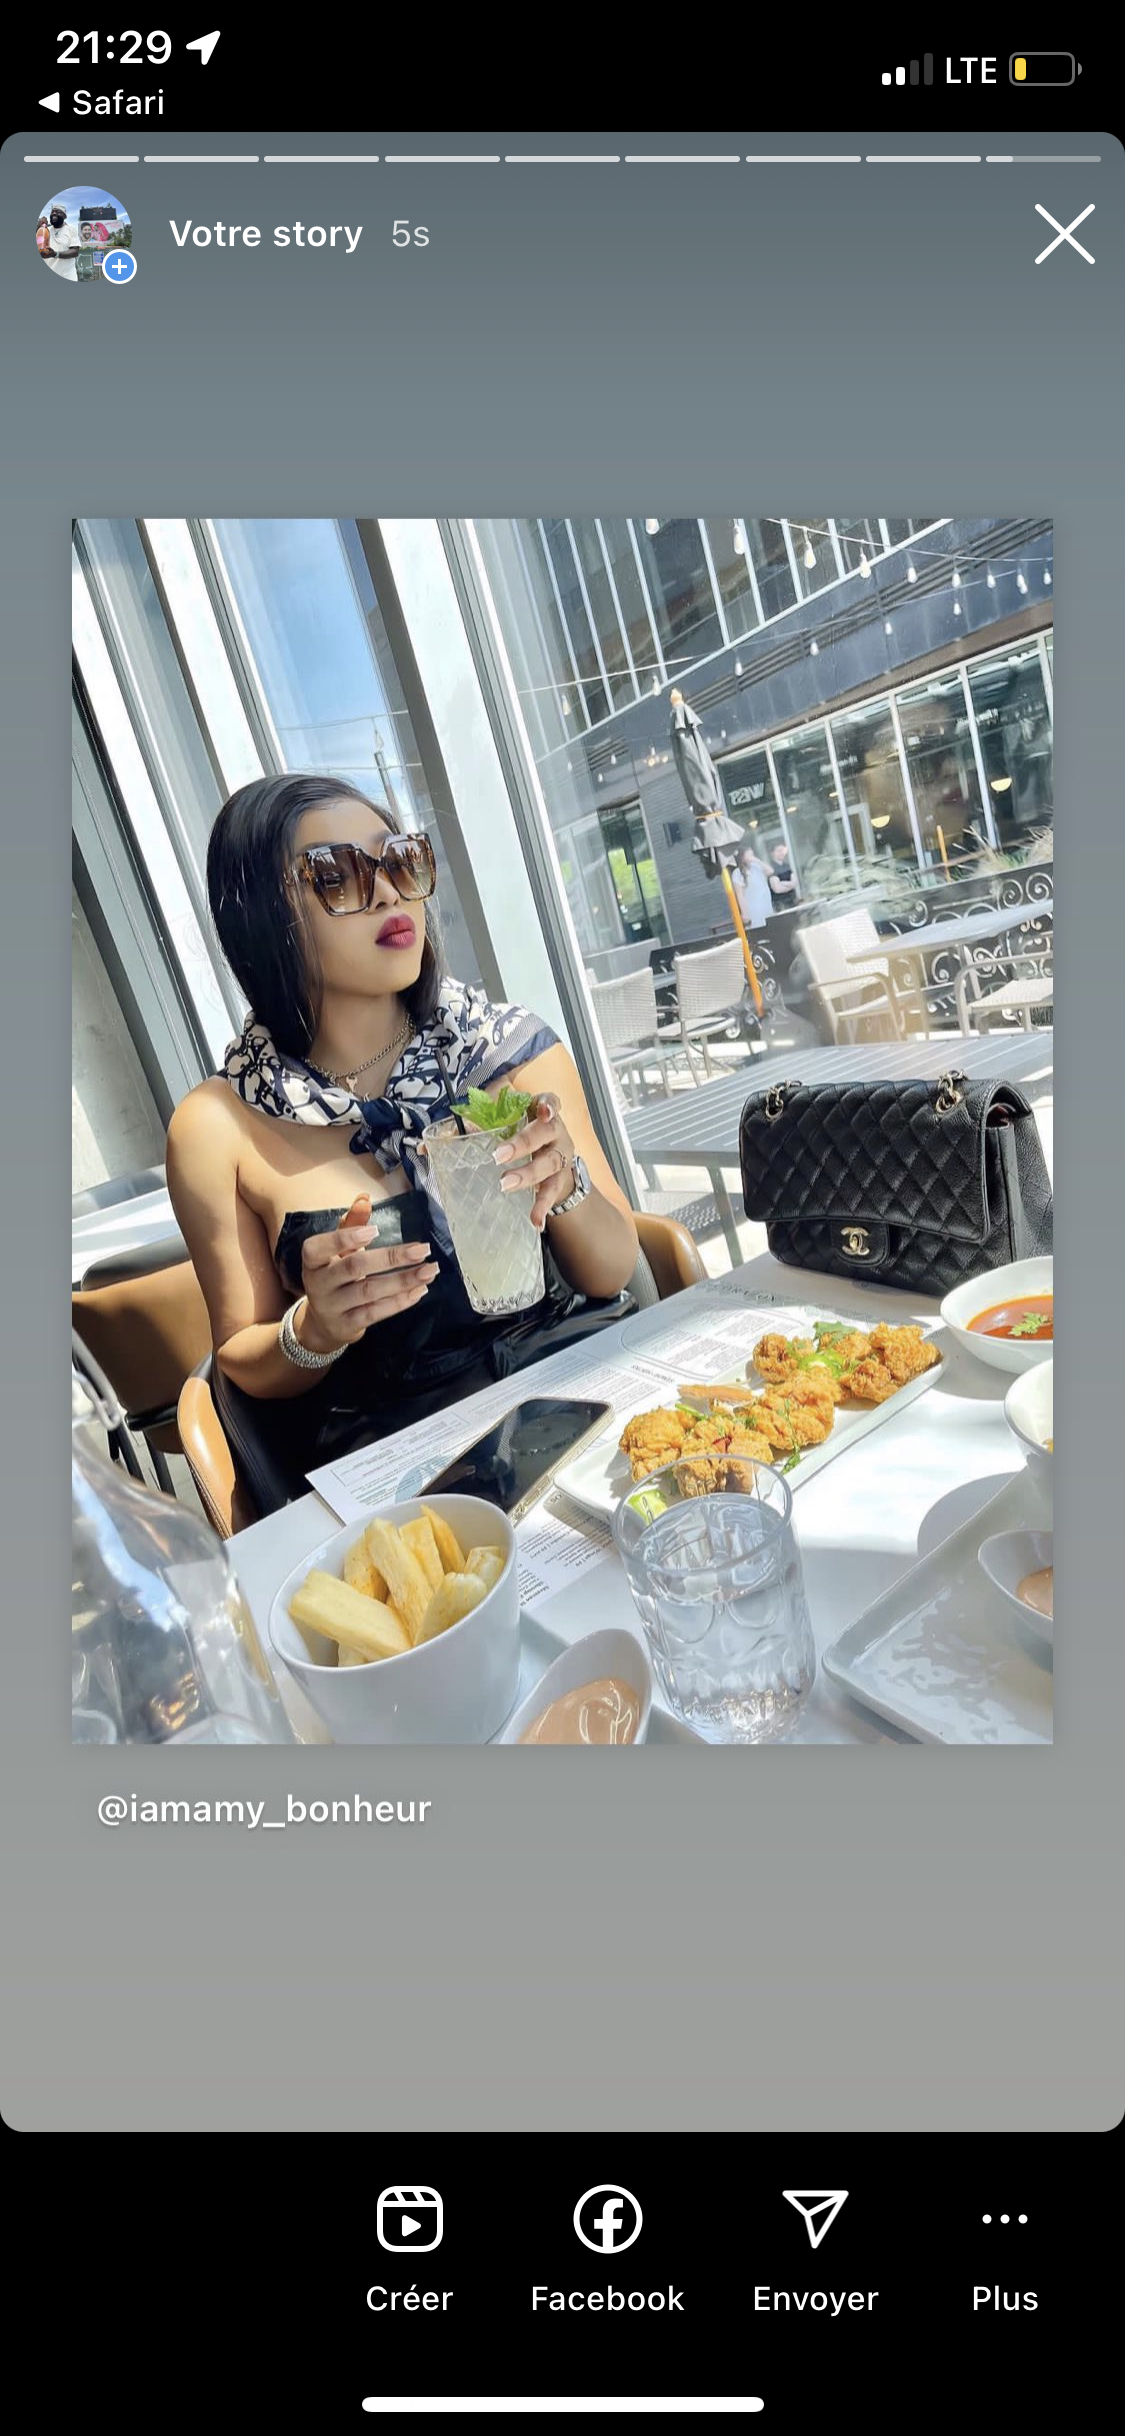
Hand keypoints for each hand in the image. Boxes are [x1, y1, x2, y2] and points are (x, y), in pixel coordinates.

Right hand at [298, 1193, 438, 1348]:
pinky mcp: (348, 1325)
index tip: (376, 1230)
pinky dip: (399, 1301)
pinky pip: (376, 1313)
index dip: (346, 1238)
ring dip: (403, 1280)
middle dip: (391, 1257)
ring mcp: (332, 1306)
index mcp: (312, 1260)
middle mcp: (319, 1283)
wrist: (324, 1322)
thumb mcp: (337, 1250)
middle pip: (354, 1267)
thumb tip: (364, 1198)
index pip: (320, 1247)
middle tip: (422, 1249)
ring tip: (429, 1270)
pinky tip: (419, 1290)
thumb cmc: (334, 1275)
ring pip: (370, 1291)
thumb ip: (351, 1224)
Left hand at [492, 1095, 577, 1233]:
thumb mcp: (504, 1119)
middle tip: (499, 1155)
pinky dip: (543, 1206)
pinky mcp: (559, 1178)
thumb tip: (447, 1136)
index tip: (543, 1110)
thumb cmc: (521, 1130)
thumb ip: (481, 1120)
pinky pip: (552, 1192)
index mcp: (541, 1110)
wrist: (550, 1153)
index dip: (549, 1104)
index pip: (550, 1101)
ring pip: (549, 1163)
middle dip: (522, 1144)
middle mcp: (555, 1131)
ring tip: (506, 1184)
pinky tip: (536, 1220)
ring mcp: (560, 1155)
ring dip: (527, 1174)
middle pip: (545, 1133)